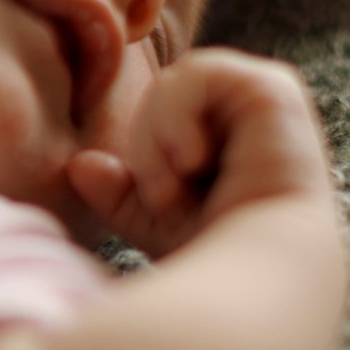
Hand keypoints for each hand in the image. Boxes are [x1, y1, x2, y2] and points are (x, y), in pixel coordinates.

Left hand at [65, 49, 335, 258]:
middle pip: (159, 94)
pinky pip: (196, 73)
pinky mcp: (271, 88)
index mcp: (226, 135)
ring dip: (158, 137)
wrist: (256, 276)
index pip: (159, 110)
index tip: (158, 202)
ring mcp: (261, 97)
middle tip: (163, 198)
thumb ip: (118, 191)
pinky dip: (176, 117)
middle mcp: (247, 112)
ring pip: (172, 83)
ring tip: (174, 186)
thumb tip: (78, 165)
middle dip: (147, 147)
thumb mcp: (153, 220)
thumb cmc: (213, 255)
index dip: (146, 152)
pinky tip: (193, 160)